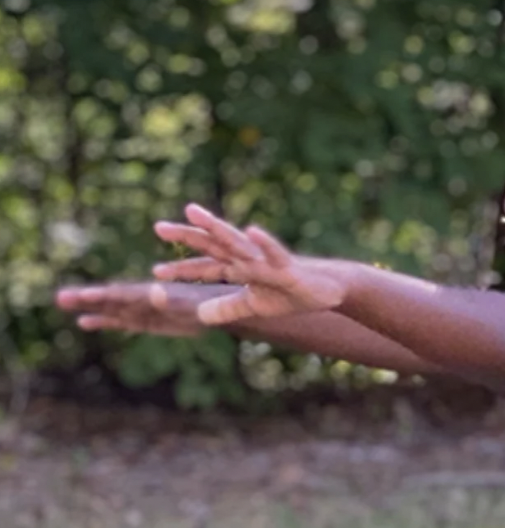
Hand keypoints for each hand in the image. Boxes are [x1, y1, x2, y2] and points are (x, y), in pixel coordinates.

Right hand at [55, 278, 221, 336]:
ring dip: (90, 308)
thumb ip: (174, 300)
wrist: (225, 308)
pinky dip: (104, 321)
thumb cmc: (213, 305)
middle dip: (88, 299)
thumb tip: (153, 292)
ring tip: (62, 303)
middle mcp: (148, 298)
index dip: (104, 295)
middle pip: (113, 299)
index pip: (125, 294)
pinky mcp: (151, 321)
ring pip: (113, 309)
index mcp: (157, 293)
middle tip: (60, 298)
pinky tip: (84, 322)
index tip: (82, 295)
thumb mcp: (195, 304)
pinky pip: (124, 321)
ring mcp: (147, 310)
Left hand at [151, 204, 346, 322]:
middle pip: (212, 244)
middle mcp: (247, 258)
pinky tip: (252, 230)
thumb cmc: (288, 293)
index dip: (181, 269)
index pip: (204, 266)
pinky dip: (264, 242)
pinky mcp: (287, 266)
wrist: (325, 289)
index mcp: (238, 267)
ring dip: (215, 226)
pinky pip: (274, 253)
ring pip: (235, 241)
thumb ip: (226, 307)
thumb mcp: (253, 305)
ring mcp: (265, 259)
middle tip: (158, 227)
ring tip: (193, 212)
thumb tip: (199, 315)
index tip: (156, 272)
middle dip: (187, 236)